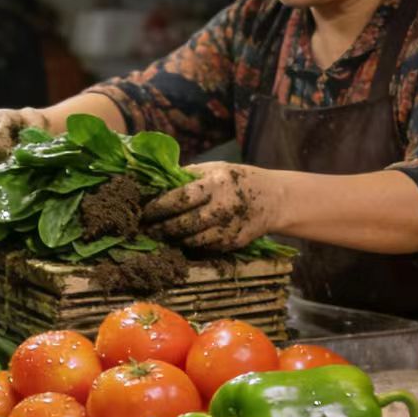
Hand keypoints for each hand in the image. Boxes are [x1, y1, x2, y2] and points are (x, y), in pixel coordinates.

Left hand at [142, 162, 283, 249]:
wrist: (274, 199)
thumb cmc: (237, 180)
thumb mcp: (215, 169)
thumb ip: (188, 177)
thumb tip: (154, 184)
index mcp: (216, 184)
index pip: (181, 198)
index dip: (159, 207)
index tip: (144, 211)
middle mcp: (223, 208)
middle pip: (183, 224)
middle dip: (160, 228)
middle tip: (143, 229)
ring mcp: (228, 228)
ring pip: (191, 240)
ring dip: (171, 240)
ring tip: (156, 236)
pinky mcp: (232, 243)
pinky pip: (204, 247)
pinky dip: (188, 245)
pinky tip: (177, 241)